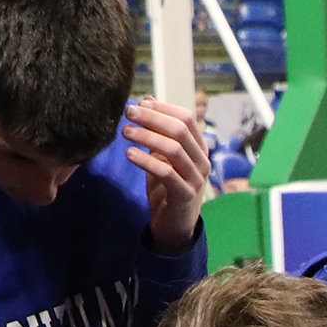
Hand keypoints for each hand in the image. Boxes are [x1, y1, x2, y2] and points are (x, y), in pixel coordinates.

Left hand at [120, 96, 211, 251]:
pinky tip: (130, 154)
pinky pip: (166, 173)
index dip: (163, 108)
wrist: (175, 225)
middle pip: (180, 130)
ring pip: (174, 149)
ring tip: (125, 132)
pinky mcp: (185, 195)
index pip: (186, 118)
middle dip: (153, 118)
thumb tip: (146, 100)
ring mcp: (196, 179)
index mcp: (199, 148)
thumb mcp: (162, 156)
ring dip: (147, 137)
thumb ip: (157, 131)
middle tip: (128, 113)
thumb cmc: (168, 187)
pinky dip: (146, 161)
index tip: (140, 103)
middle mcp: (202, 161)